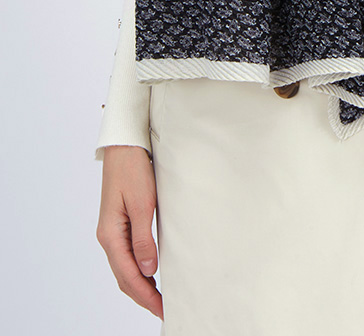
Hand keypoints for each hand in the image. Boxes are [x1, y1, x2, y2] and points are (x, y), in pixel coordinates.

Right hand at [96, 145, 163, 319]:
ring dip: (140, 285)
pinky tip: (149, 273)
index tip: (163, 308)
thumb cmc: (134, 169)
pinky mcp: (119, 223)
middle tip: (164, 309)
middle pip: (124, 276)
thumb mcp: (143, 204)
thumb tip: (148, 271)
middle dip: (143, 296)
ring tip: (159, 297)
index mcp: (110, 235)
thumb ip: (143, 239)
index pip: (128, 275)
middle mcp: (108, 236)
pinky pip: (126, 254)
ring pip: (124, 267)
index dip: (146, 295)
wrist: (124, 146)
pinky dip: (137, 269)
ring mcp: (112, 231)